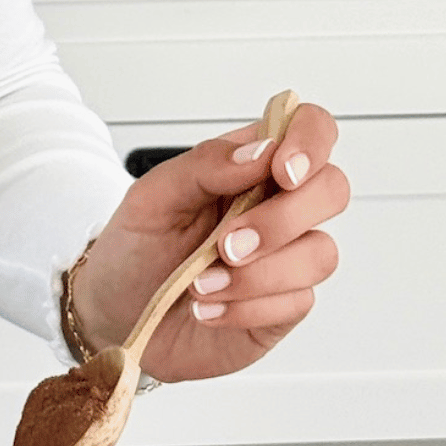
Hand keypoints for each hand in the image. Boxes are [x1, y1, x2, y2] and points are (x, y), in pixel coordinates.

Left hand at [70, 101, 348, 381]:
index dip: (310, 142)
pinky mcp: (282, 308)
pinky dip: (246, 308)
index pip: (310, 129)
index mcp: (251, 167)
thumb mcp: (151, 197)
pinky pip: (296, 302)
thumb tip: (260, 151)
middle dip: (282, 219)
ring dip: (258, 275)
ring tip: (200, 285)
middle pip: (332, 190)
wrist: (114, 316)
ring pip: (320, 254)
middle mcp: (277, 208)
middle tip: (226, 245)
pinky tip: (208, 309)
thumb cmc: (135, 250)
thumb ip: (205, 164)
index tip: (280, 171)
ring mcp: (285, 259)